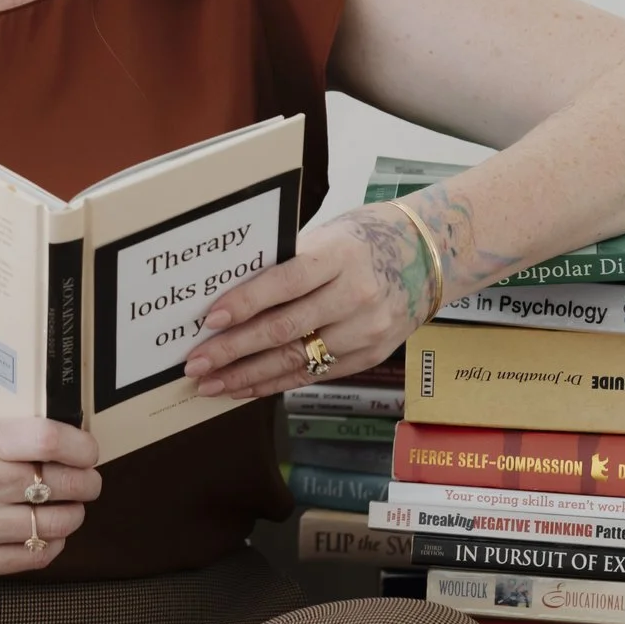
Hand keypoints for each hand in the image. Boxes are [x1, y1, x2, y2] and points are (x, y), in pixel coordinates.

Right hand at [0, 418, 100, 578]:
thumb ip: (13, 440)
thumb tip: (72, 446)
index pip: (50, 441)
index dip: (83, 446)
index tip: (89, 450)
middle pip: (63, 485)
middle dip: (86, 482)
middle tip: (86, 479)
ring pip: (56, 524)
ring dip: (72, 514)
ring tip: (66, 505)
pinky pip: (36, 557)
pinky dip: (52, 543)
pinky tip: (45, 530)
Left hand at [183, 199, 466, 399]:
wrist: (429, 255)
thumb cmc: (366, 238)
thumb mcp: (329, 235)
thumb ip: (286, 261)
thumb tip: (228, 287)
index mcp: (341, 255)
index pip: (285, 282)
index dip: (245, 302)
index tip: (209, 319)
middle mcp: (356, 295)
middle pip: (285, 329)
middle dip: (233, 350)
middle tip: (195, 363)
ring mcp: (366, 330)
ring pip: (297, 360)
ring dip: (247, 376)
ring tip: (211, 384)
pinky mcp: (369, 355)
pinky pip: (315, 375)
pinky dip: (275, 383)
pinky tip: (246, 388)